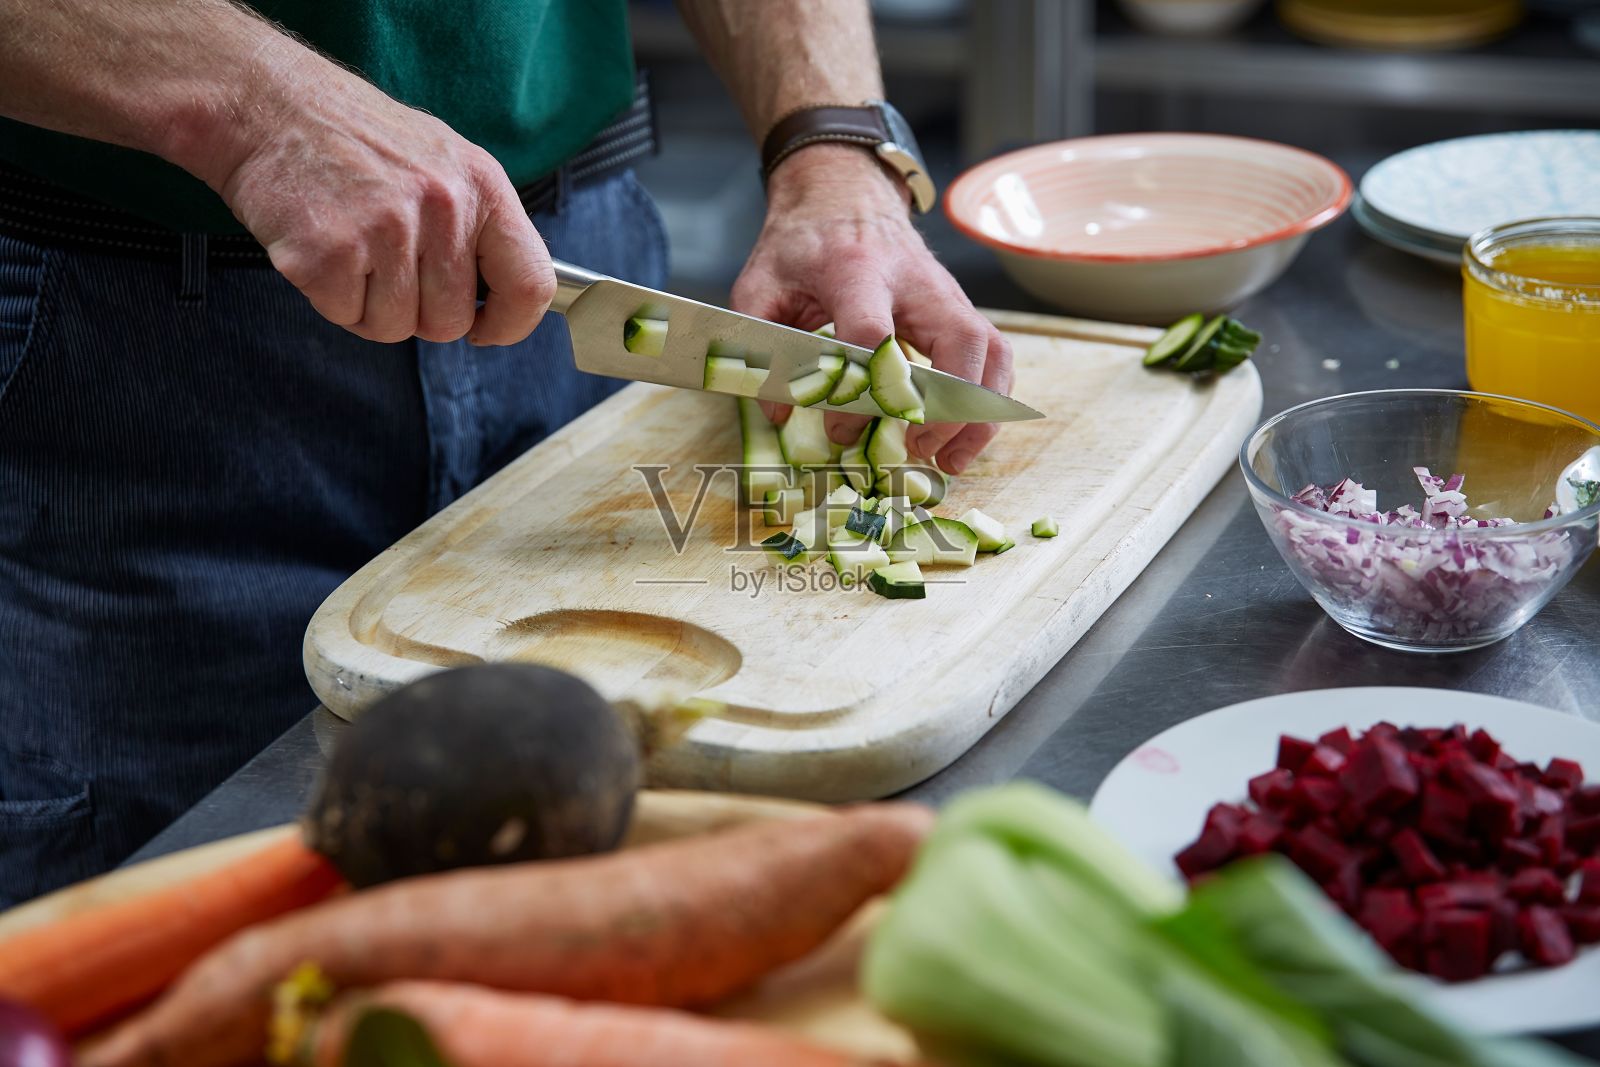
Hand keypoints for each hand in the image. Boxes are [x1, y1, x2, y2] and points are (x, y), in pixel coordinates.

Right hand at [199, 54, 554, 344]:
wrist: (268, 104)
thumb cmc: (356, 138)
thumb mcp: (442, 162)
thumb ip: (478, 226)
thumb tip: (505, 296)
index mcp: (482, 185)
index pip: (531, 283)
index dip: (511, 323)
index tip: (489, 330)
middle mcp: (442, 207)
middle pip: (452, 322)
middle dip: (418, 311)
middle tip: (386, 264)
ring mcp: (387, 231)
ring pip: (397, 328)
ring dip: (370, 305)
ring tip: (353, 248)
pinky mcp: (331, 255)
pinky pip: (347, 317)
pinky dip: (330, 297)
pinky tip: (322, 249)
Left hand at [731, 145, 1012, 474]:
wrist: (846, 195)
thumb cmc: (804, 245)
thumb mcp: (761, 282)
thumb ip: (762, 345)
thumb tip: (779, 414)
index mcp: (857, 269)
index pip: (872, 333)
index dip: (860, 390)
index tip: (839, 432)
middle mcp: (916, 281)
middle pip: (958, 340)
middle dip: (945, 406)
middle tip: (914, 448)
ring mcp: (947, 294)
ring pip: (990, 351)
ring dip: (978, 413)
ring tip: (948, 460)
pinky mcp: (962, 309)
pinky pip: (995, 356)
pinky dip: (989, 402)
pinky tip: (964, 439)